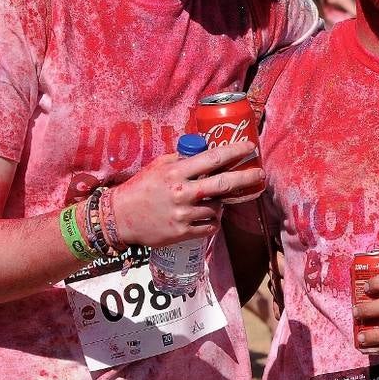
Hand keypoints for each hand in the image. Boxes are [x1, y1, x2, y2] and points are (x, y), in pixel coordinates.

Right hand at [112, 141, 263, 247]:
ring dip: (220, 202)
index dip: (235, 151)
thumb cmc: (140, 188)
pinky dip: (213, 220)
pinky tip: (207, 215)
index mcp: (176, 172)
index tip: (250, 147)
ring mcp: (184, 214)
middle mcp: (182, 192)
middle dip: (246, 177)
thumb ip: (182, 159)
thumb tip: (205, 149)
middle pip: (224, 184)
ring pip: (218, 206)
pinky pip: (211, 225)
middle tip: (259, 174)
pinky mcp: (183, 232)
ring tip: (211, 199)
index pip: (213, 158)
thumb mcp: (158, 166)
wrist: (119, 218)